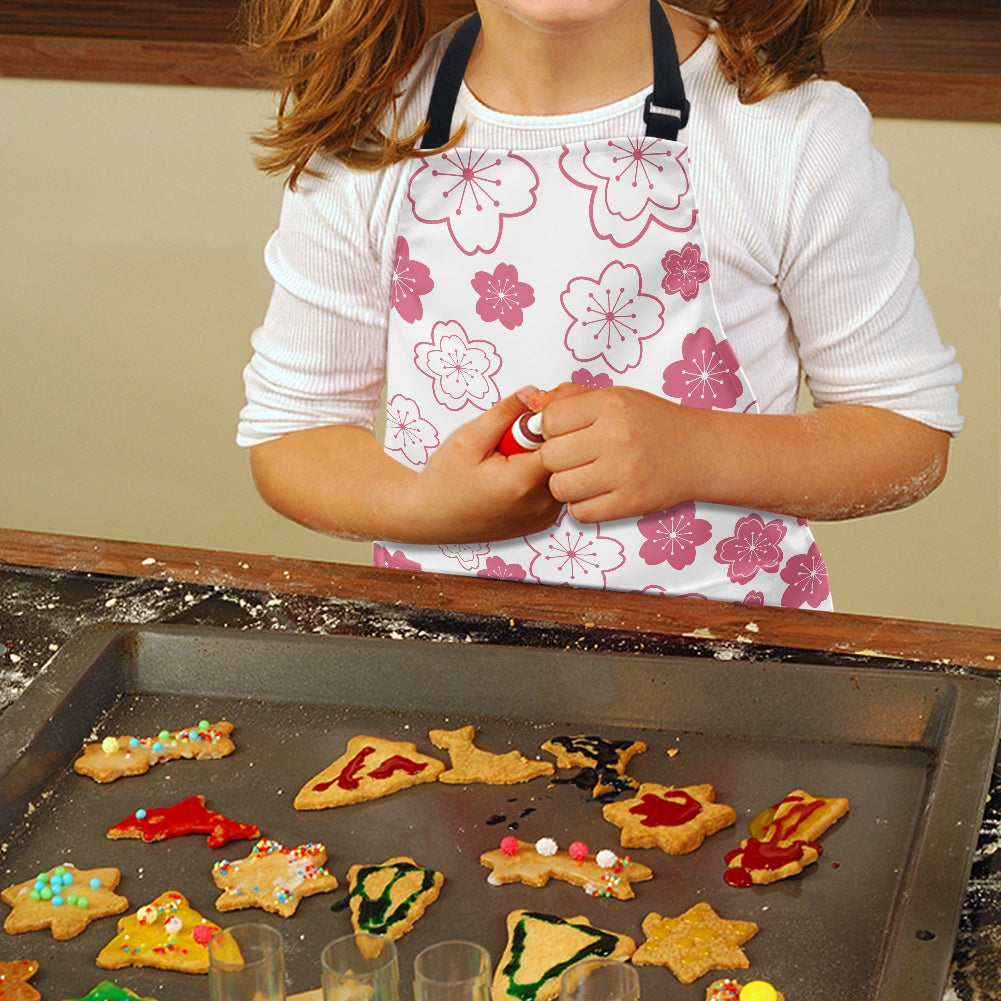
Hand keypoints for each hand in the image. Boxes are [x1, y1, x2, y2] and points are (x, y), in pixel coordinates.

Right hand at [405, 391, 562, 541]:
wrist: (431, 518)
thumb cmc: (444, 482)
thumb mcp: (469, 438)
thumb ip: (505, 413)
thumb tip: (534, 393)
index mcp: (522, 483)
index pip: (562, 440)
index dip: (550, 421)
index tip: (531, 414)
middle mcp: (540, 504)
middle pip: (566, 457)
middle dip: (546, 437)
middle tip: (515, 435)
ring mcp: (545, 516)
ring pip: (563, 472)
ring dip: (544, 457)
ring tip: (512, 457)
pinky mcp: (544, 521)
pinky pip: (555, 488)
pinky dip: (541, 475)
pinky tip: (516, 473)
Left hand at [535, 384, 698, 522]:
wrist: (699, 452)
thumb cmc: (653, 423)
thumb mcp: (615, 397)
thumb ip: (570, 397)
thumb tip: (531, 405)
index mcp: (610, 405)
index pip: (549, 420)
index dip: (549, 429)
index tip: (562, 433)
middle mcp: (616, 437)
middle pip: (550, 457)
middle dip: (555, 459)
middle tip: (573, 457)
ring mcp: (624, 472)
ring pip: (560, 488)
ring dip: (566, 485)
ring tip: (584, 476)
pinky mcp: (630, 502)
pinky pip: (580, 513)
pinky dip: (582, 506)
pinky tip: (596, 492)